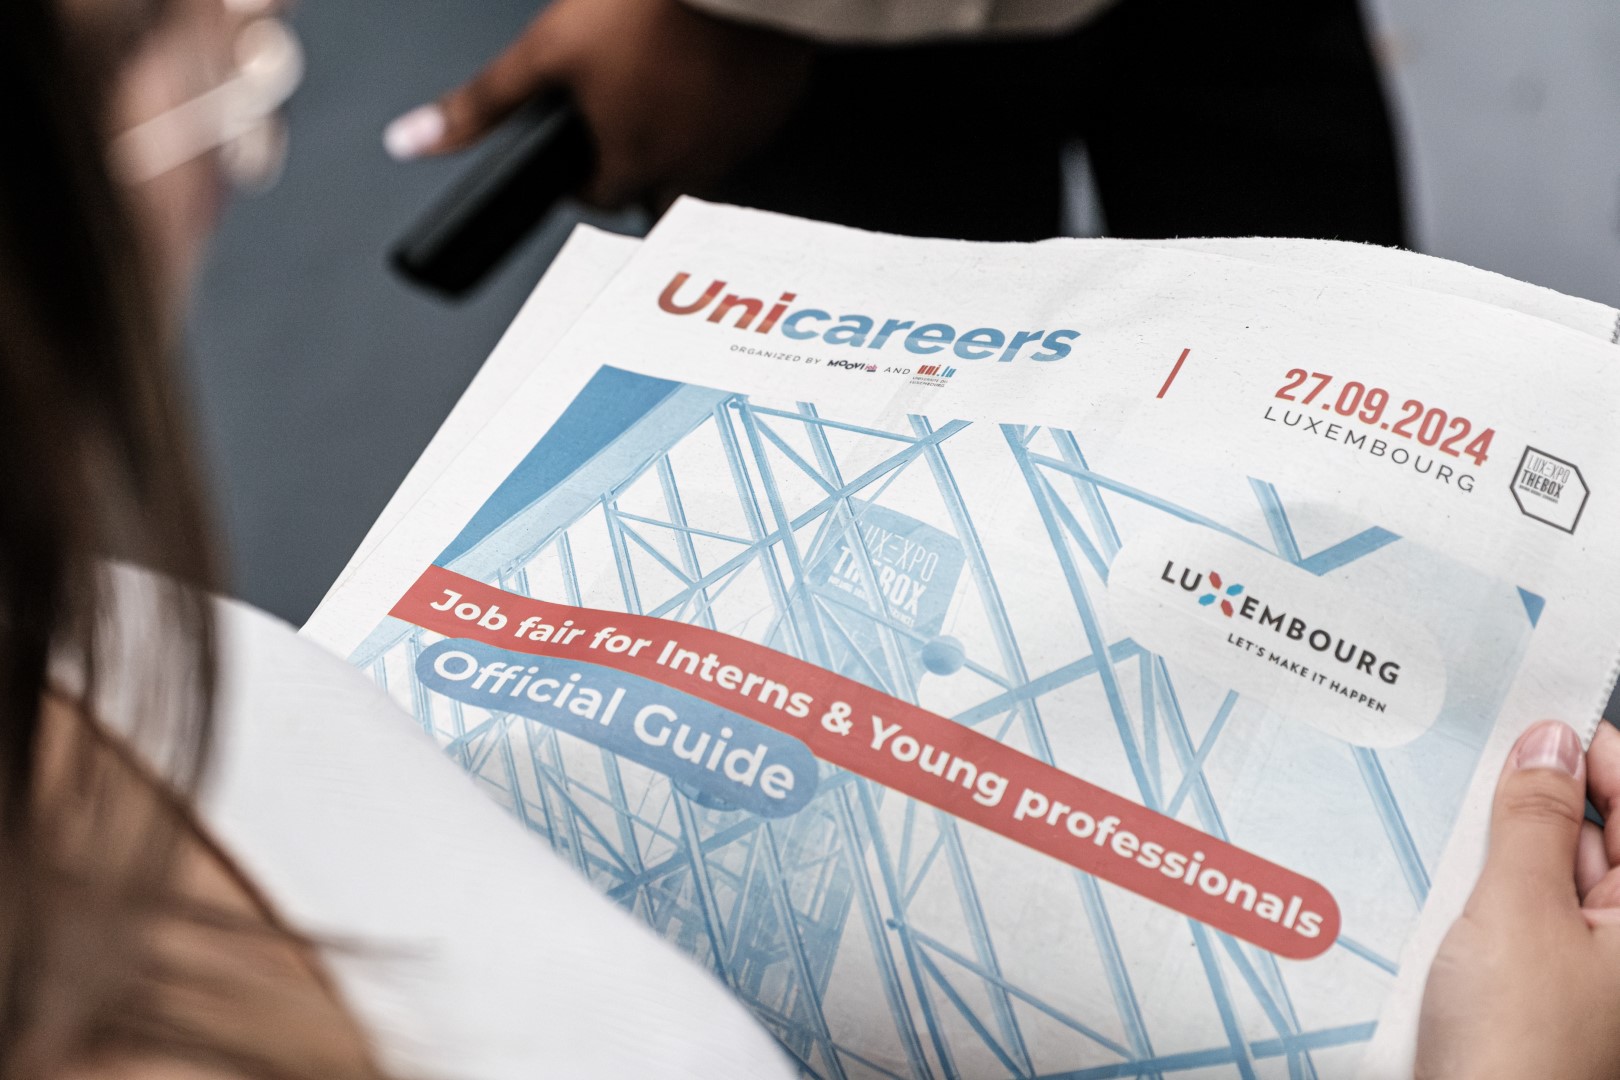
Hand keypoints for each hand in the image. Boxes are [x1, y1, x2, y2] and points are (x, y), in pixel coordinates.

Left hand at [383, 0, 810, 207]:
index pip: (598, 198)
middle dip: (634, 165)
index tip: (578, 143)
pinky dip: (725, 106)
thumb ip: (483, 106)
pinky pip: (744, 122)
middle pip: (655, 193)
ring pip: (703, 161)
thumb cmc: (650, 7)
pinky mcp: (773, 105)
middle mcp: (690, 164)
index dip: (579, 172)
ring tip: (663, 80)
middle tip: (622, 114)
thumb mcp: (545, 51)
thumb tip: (413, 142)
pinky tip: (709, 65)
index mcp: (632, 160)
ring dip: (681, 136)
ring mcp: (738, 138)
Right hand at [1415, 720, 1619, 1078]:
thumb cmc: (1516, 1047)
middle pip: (1596, 832)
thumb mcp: (1517, 910)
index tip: (1529, 711)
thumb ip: (1533, 818)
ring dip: (1500, 844)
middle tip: (1466, 760)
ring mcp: (1589, 965)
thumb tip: (1549, 741)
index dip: (1591, 749)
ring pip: (1551, 869)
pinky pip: (1520, 912)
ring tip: (1444, 826)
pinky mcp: (1542, 986)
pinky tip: (1439, 879)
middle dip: (1535, 794)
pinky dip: (1483, 888)